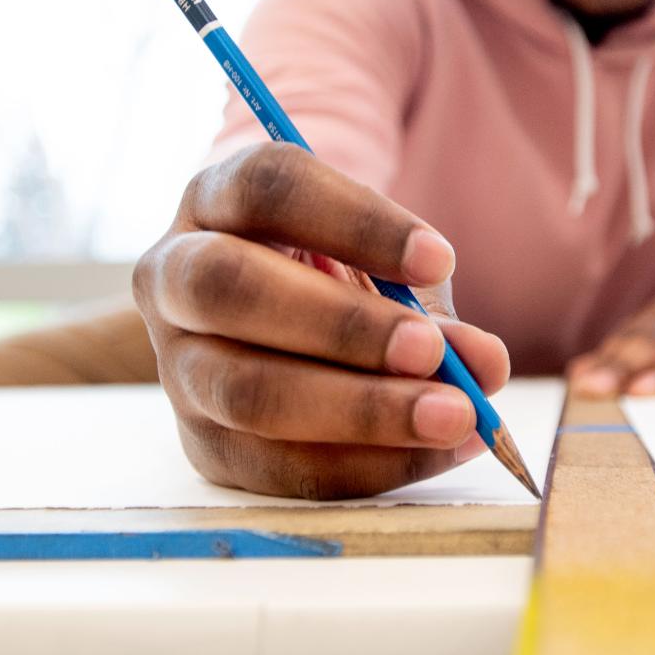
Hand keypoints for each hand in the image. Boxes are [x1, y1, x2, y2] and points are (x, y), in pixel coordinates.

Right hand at [133, 142, 511, 499]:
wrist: (275, 323)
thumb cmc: (331, 275)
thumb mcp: (376, 263)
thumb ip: (424, 302)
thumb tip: (482, 364)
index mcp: (214, 198)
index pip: (268, 187)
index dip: (354, 222)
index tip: (440, 259)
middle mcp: (172, 274)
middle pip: (230, 288)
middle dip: (340, 326)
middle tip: (431, 351)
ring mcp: (175, 365)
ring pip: (246, 391)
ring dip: (358, 411)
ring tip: (451, 416)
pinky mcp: (200, 443)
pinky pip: (275, 467)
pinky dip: (364, 465)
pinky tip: (432, 452)